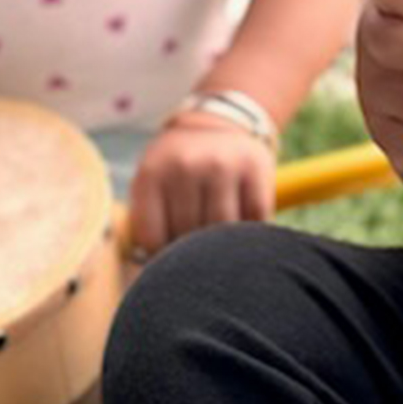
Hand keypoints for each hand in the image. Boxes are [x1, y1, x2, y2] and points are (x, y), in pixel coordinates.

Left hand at [126, 118, 276, 256]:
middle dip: (193, 249)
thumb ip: (146, 225)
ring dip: (223, 243)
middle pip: (189, 237)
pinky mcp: (256, 169)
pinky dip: (250, 231)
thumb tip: (153, 279)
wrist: (217, 124)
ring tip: (219, 234)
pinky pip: (256, 220)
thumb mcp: (151, 184)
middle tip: (198, 241)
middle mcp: (185, 165)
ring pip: (223, 232)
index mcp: (151, 172)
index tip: (171, 249)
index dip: (163, 254)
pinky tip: (242, 222)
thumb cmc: (178, 170)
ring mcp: (222, 165)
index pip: (154, 239)